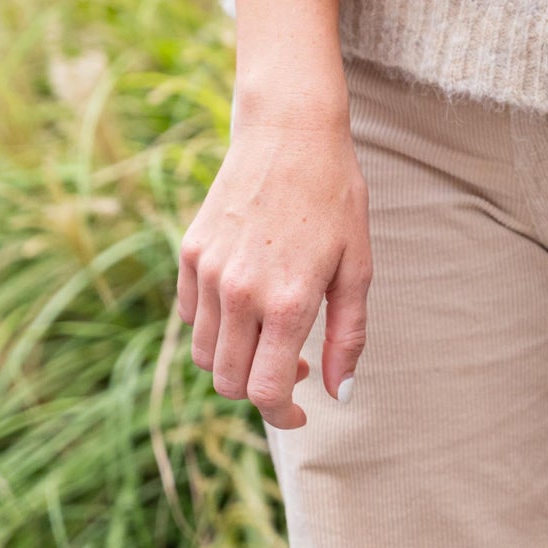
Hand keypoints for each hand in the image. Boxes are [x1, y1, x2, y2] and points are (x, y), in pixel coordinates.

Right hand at [178, 101, 371, 427]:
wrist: (290, 132)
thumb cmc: (335, 197)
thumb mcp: (358, 267)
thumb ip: (349, 335)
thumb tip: (340, 393)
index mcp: (287, 301)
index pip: (265, 390)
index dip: (283, 415)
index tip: (302, 412)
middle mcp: (239, 293)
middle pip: (228, 382)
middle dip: (260, 390)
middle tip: (296, 368)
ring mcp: (208, 272)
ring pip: (204, 354)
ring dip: (234, 362)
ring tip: (272, 338)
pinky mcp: (189, 253)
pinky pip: (189, 316)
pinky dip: (213, 327)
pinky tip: (247, 306)